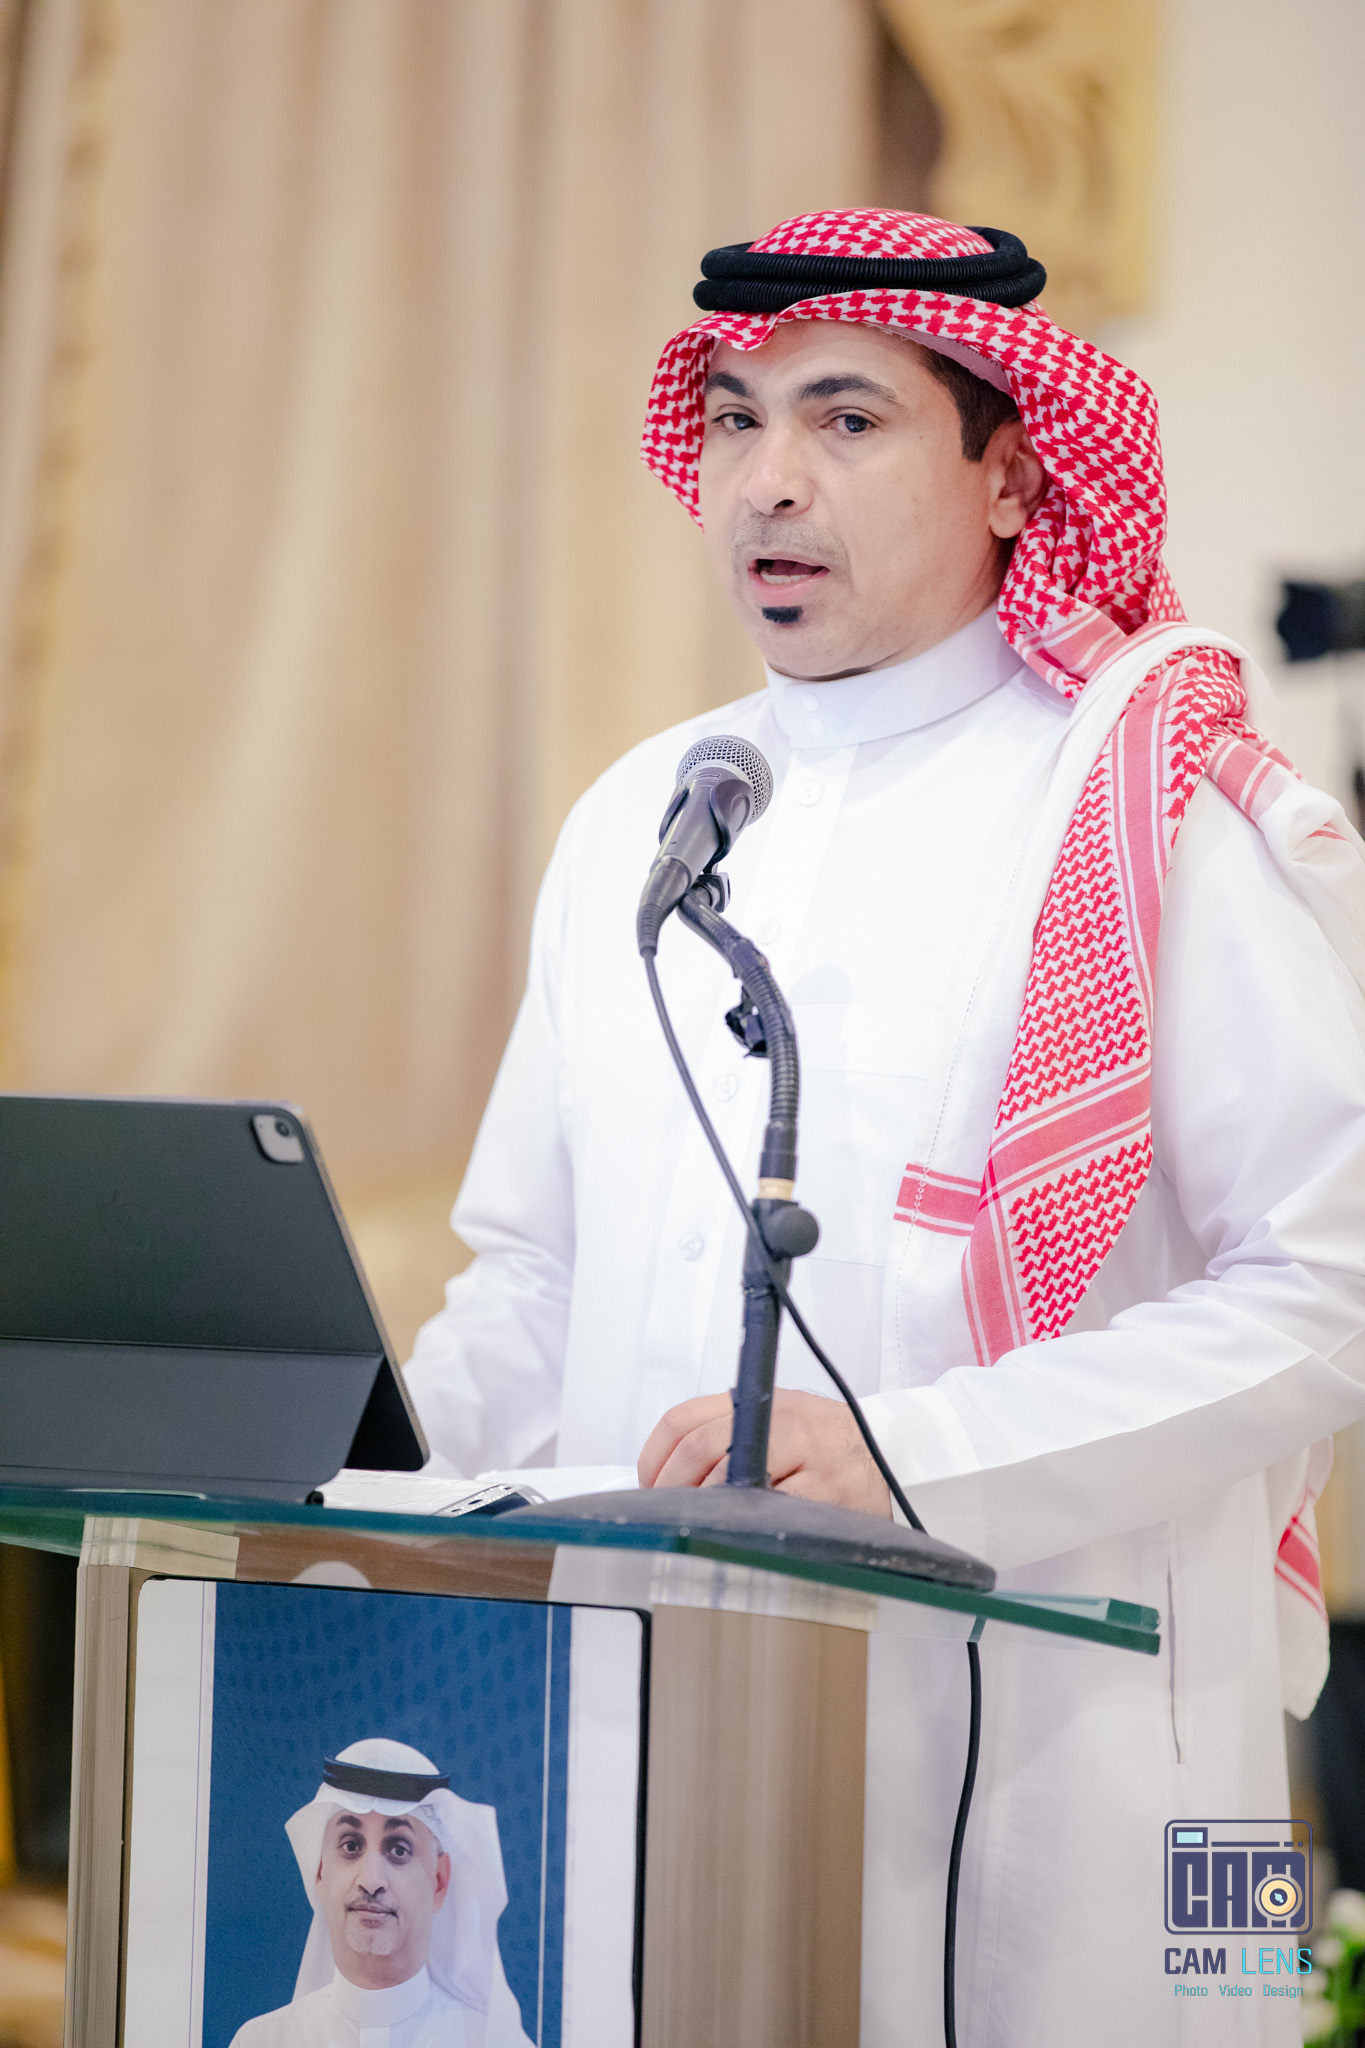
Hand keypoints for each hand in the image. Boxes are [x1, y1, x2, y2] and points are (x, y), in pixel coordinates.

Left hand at [637, 1388, 891, 1517]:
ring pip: (733, 1486)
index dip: (655, 1458)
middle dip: (674, 1490)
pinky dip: (749, 1530)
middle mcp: (786, 1422)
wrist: (894, 1454)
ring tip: (699, 1530)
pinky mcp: (832, 1498)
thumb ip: (724, 1434)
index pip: (685, 1420)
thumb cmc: (822, 1444)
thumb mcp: (774, 1421)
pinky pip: (775, 1518)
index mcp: (762, 1401)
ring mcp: (810, 1460)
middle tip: (668, 1516)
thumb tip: (662, 1476)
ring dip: (706, 1513)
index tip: (650, 1486)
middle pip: (701, 1448)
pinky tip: (741, 1539)